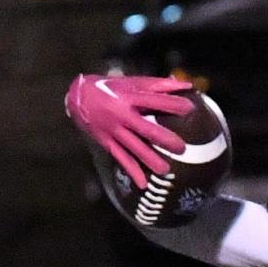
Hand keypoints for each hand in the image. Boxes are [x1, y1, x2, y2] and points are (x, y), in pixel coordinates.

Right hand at [65, 73, 194, 188]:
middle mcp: (122, 115)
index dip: (172, 104)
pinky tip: (143, 184)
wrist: (77, 97)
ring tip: (166, 171)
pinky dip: (133, 171)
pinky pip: (122, 158)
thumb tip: (186, 86)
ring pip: (134, 147)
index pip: (154, 100)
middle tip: (181, 148)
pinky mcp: (108, 143)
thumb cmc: (109, 88)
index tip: (189, 109)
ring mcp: (114, 131)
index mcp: (129, 97)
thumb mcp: (131, 81)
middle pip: (146, 129)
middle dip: (164, 139)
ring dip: (150, 160)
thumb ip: (158, 85)